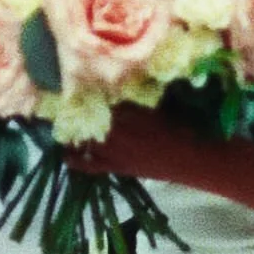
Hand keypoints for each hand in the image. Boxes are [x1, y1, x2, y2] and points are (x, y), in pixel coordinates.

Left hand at [64, 104, 194, 182]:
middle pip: (88, 118)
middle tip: (72, 107)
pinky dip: (76, 161)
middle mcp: (114, 127)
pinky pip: (89, 165)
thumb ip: (135, 102)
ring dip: (76, 133)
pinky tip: (66, 157)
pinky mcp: (114, 166)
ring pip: (85, 138)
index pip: (99, 99)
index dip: (89, 95)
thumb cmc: (178, 129)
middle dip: (80, 112)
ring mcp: (111, 148)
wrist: (186, 158)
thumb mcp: (156, 108)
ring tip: (67, 129)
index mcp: (125, 109)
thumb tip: (119, 93)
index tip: (81, 88)